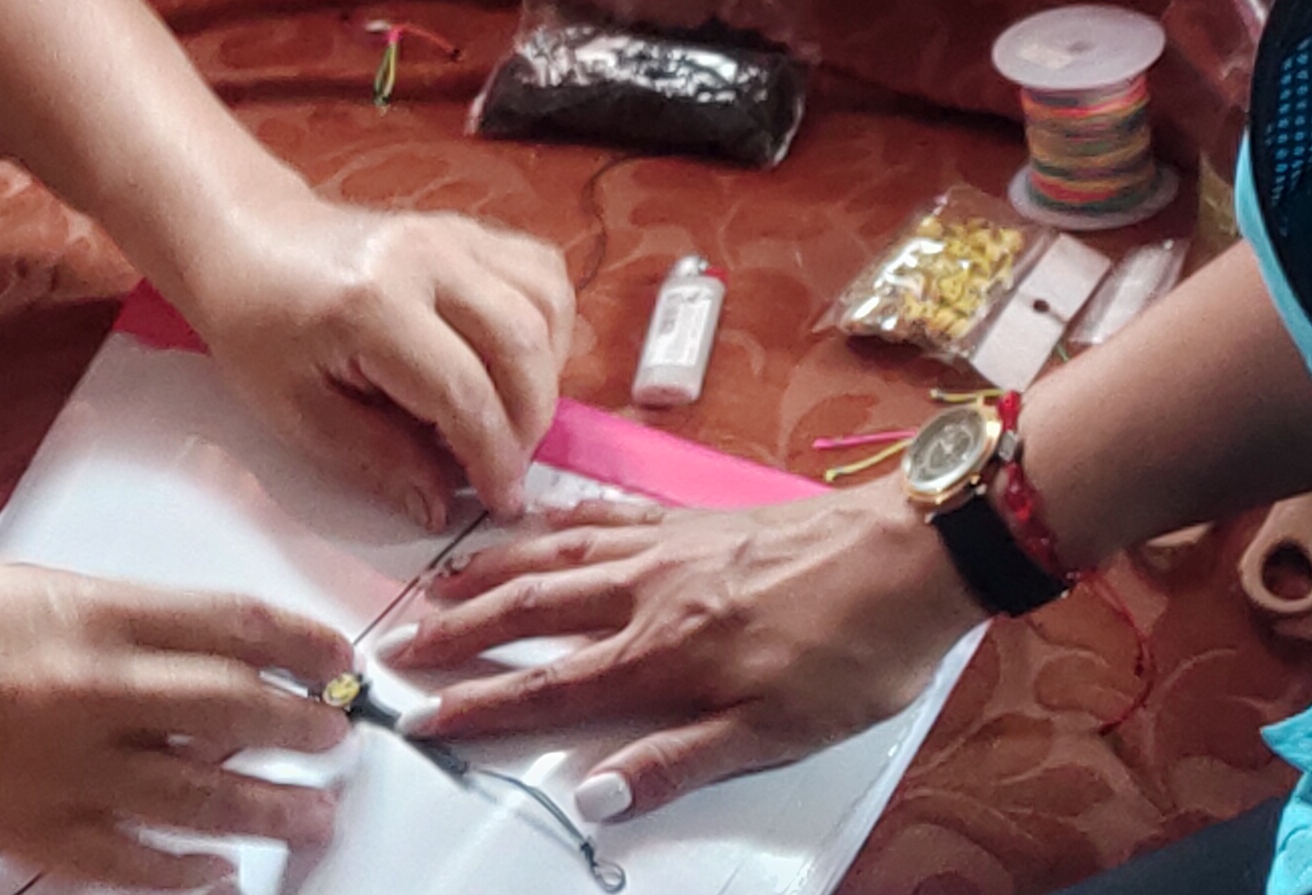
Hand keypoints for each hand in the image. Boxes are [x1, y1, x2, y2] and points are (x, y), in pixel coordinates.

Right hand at [0, 560, 357, 889]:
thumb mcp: (57, 590)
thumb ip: (144, 621)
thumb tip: (233, 651)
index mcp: (101, 615)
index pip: (239, 625)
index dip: (307, 645)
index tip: (341, 660)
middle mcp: (92, 690)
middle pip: (238, 711)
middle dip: (306, 728)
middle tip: (339, 739)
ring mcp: (65, 769)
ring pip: (203, 798)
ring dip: (272, 809)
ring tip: (313, 814)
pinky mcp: (35, 831)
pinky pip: (135, 863)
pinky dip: (189, 872)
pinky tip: (224, 871)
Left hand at [174, 195, 579, 524]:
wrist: (252, 245)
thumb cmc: (261, 330)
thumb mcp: (298, 412)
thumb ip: (377, 458)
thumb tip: (442, 505)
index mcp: (373, 306)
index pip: (464, 391)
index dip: (493, 457)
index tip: (502, 502)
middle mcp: (426, 258)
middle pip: (520, 344)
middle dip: (528, 423)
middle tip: (507, 469)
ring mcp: (454, 233)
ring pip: (545, 303)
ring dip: (545, 374)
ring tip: (511, 418)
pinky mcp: (470, 230)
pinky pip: (541, 274)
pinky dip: (547, 326)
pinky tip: (516, 365)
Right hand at [377, 484, 984, 819]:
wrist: (914, 551)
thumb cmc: (856, 650)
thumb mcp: (777, 732)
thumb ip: (677, 760)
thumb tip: (592, 797)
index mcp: (663, 654)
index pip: (547, 688)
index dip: (478, 708)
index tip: (418, 718)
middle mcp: (649, 591)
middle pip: (531, 610)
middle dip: (458, 632)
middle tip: (397, 645)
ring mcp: (669, 546)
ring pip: (556, 554)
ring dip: (490, 570)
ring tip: (438, 582)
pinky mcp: (695, 519)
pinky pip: (602, 514)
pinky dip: (553, 519)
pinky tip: (533, 519)